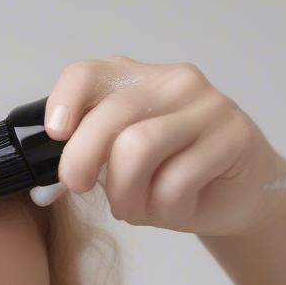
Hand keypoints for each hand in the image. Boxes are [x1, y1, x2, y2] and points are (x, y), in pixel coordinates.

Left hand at [32, 55, 285, 236]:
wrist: (237, 194)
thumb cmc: (169, 178)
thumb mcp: (118, 165)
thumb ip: (89, 158)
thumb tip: (48, 185)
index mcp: (135, 80)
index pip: (89, 73)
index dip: (64, 101)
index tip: (56, 134)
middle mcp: (172, 82)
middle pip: (110, 118)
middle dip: (81, 163)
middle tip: (79, 190)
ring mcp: (206, 105)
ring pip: (138, 149)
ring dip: (127, 195)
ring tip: (138, 208)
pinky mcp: (233, 136)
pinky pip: (176, 182)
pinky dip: (166, 211)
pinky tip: (179, 209)